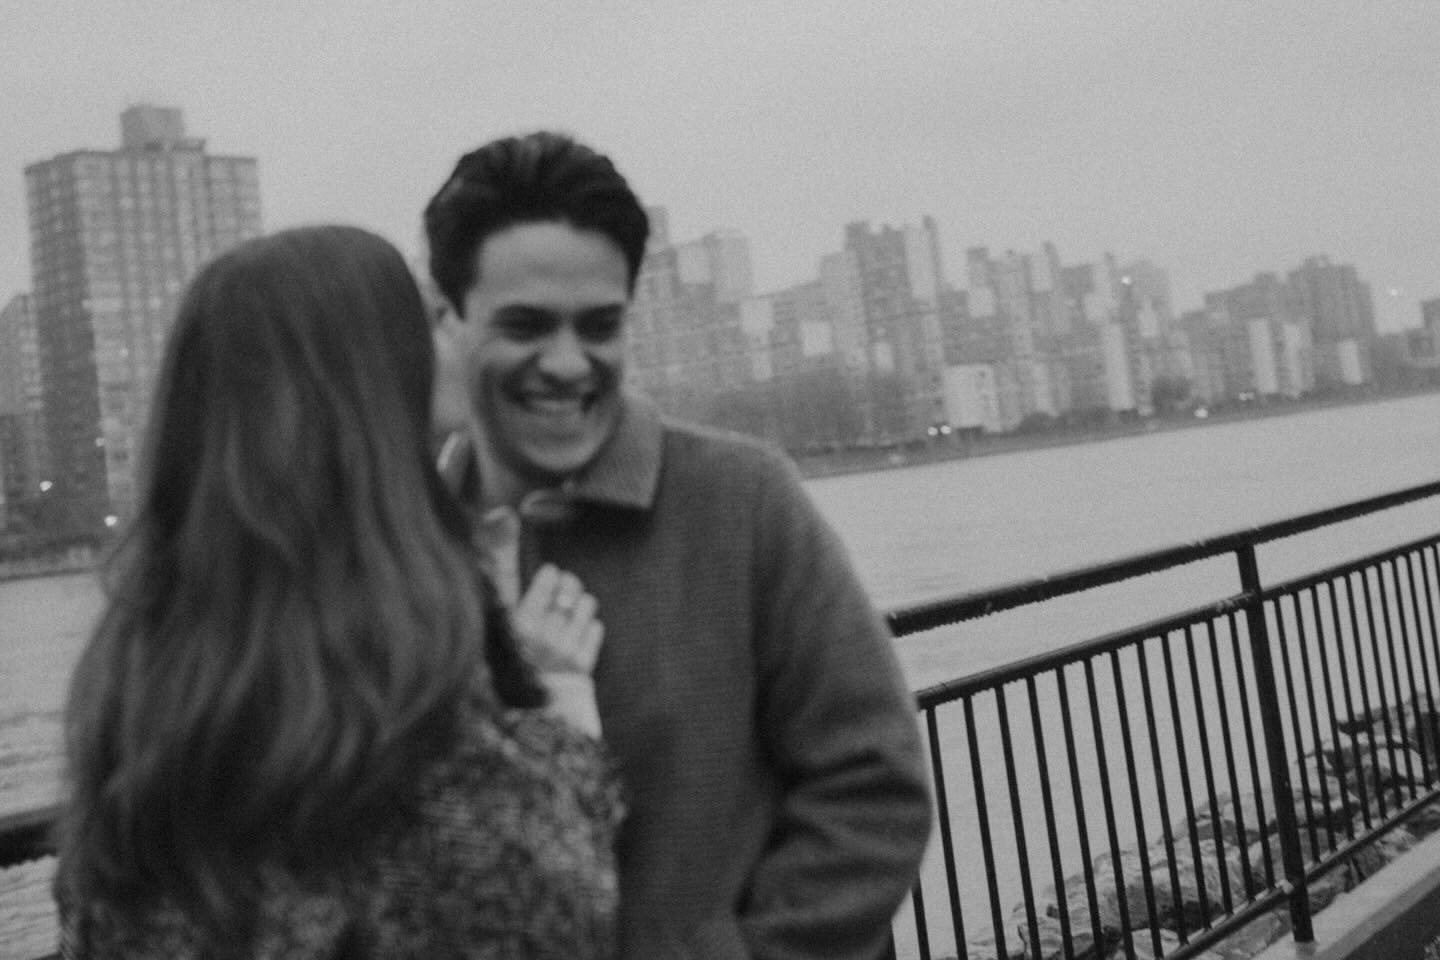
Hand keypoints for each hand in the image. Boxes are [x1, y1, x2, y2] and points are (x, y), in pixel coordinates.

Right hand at [510, 565, 605, 735]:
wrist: (527, 717)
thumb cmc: (508, 673)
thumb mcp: (498, 642)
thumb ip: (507, 613)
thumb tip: (509, 579)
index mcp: (520, 628)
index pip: (545, 585)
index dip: (551, 574)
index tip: (552, 573)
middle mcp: (545, 637)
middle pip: (569, 590)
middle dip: (569, 583)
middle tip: (567, 584)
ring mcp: (566, 650)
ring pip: (586, 606)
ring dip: (581, 604)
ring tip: (574, 609)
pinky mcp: (582, 664)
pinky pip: (596, 629)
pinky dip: (590, 626)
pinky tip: (580, 631)